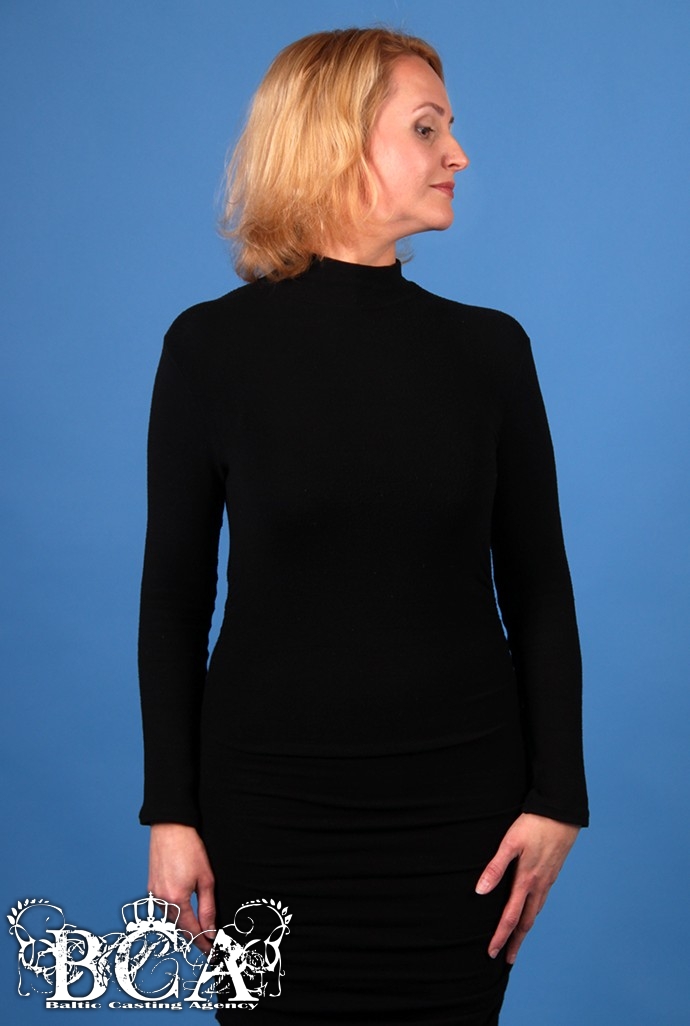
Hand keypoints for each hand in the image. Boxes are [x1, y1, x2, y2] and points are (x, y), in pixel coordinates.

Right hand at [148, 823, 215, 953]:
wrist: (170, 828)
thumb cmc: (190, 849)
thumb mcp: (206, 879)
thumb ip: (208, 907)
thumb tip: (211, 930)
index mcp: (176, 900)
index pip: (191, 931)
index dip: (203, 943)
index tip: (212, 952)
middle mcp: (161, 900)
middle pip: (179, 928)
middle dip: (194, 937)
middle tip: (207, 945)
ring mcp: (154, 894)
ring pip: (171, 919)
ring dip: (184, 926)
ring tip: (199, 931)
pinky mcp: (151, 887)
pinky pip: (163, 908)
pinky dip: (175, 914)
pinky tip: (184, 912)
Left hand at [475, 812, 579, 964]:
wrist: (562, 813)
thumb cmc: (533, 824)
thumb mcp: (510, 842)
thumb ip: (495, 867)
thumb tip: (480, 891)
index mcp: (526, 880)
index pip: (511, 917)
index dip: (501, 936)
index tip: (492, 953)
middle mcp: (539, 885)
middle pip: (526, 921)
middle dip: (515, 941)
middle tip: (507, 959)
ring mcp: (548, 880)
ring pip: (535, 911)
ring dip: (525, 928)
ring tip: (517, 939)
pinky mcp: (552, 873)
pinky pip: (541, 900)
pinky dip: (534, 913)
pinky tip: (530, 910)